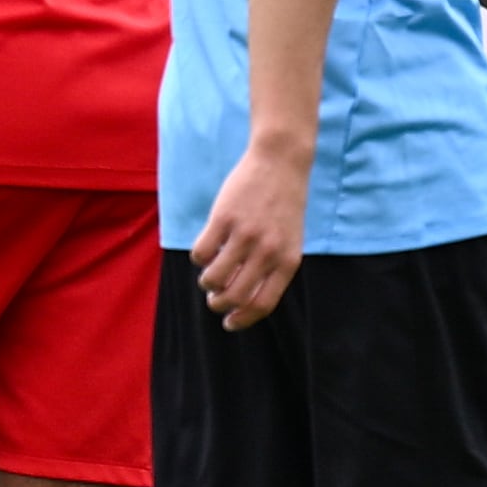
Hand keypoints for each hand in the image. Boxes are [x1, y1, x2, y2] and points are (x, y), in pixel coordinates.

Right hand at [190, 139, 310, 330]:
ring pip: (214, 277)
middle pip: (235, 296)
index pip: (263, 304)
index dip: (243, 319)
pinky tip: (203, 252)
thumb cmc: (283, 205)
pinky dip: (198, 258)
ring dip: (206, 282)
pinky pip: (201, 252)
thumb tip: (241, 298)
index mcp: (287, 261)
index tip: (229, 323)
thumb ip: (272, 267)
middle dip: (219, 304)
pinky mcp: (224, 218)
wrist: (280, 163)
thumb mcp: (289, 240)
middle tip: (214, 299)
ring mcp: (245, 235)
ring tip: (208, 276)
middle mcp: (267, 251)